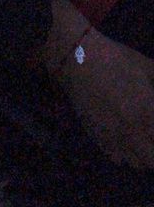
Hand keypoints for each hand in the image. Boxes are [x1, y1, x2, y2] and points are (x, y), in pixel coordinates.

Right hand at [59, 29, 153, 167]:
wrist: (77, 59)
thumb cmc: (114, 59)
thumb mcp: (145, 66)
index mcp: (148, 114)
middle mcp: (133, 132)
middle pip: (152, 160)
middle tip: (150, 131)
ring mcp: (114, 138)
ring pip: (137, 164)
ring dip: (142, 154)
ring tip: (140, 137)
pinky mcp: (98, 138)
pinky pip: (118, 159)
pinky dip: (125, 155)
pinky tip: (124, 139)